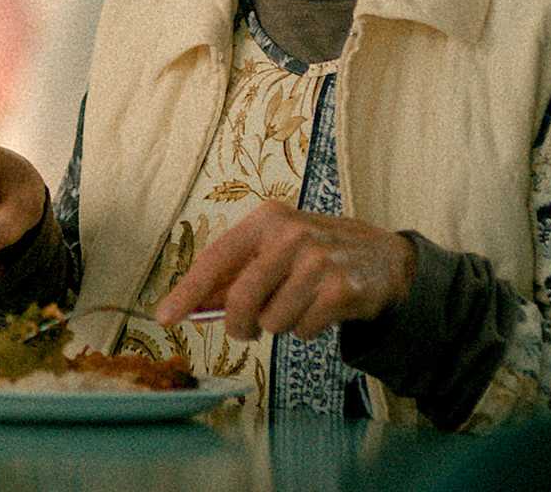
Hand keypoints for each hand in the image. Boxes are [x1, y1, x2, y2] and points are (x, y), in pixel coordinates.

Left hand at [153, 201, 416, 340]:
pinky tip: (320, 310)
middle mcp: (292, 235)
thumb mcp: (274, 250)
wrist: (385, 259)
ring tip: (298, 305)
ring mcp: (319, 261)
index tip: (165, 317)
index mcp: (267, 220)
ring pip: (272, 321)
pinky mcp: (342, 289)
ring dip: (279, 324)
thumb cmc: (316, 254)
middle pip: (241, 298)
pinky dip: (305, 330)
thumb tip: (189, 305)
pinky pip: (301, 330)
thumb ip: (234, 274)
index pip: (215, 259)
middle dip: (237, 324)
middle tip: (244, 331)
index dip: (188, 291)